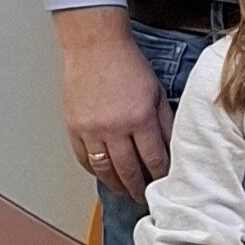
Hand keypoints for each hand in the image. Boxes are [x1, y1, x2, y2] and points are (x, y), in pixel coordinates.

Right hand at [57, 6, 169, 201]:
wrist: (95, 47)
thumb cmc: (128, 65)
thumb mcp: (157, 92)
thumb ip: (165, 122)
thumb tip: (171, 148)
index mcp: (140, 119)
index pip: (154, 159)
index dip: (161, 175)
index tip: (166, 183)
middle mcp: (115, 128)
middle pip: (129, 170)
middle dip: (139, 187)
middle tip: (145, 197)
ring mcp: (91, 130)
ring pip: (105, 169)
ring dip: (116, 184)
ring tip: (126, 192)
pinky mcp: (73, 127)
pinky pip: (83, 158)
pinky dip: (94, 170)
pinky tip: (103, 175)